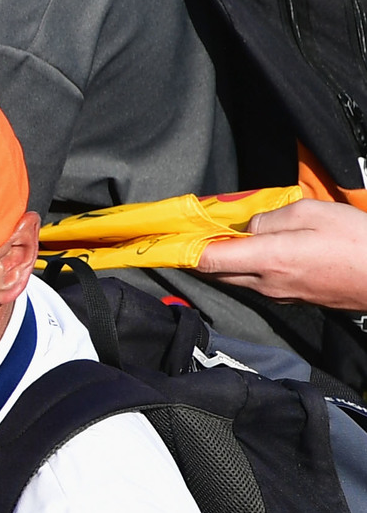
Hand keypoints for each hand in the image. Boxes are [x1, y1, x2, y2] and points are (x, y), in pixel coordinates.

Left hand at [196, 197, 366, 310]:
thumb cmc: (357, 242)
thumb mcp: (313, 213)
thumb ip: (271, 218)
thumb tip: (247, 227)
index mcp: (267, 260)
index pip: (207, 259)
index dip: (182, 249)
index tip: (164, 239)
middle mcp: (266, 283)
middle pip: (217, 272)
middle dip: (199, 254)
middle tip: (189, 235)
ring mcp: (280, 295)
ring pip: (237, 278)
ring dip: (225, 261)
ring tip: (223, 239)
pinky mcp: (295, 299)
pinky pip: (259, 283)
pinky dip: (248, 268)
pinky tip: (257, 252)